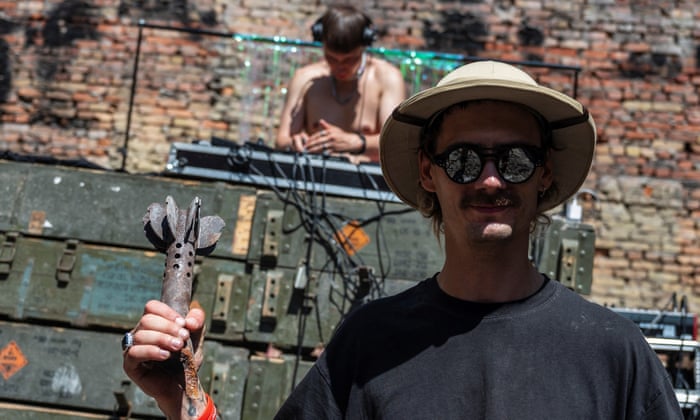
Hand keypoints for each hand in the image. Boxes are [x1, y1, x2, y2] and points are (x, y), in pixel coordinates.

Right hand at [122, 300, 206, 417]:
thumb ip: (197, 321)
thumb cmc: (186, 360)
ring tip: (178, 347)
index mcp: (153, 324)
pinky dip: (152, 351)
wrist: (184, 386)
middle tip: (184, 337)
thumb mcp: (196, 337)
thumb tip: (189, 319)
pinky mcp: (130, 365)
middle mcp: (140, 333)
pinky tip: (165, 355)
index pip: (151, 307)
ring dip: (163, 339)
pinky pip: (134, 352)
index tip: (183, 323)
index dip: (167, 312)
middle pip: (147, 320)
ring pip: (141, 335)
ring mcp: (133, 348)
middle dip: (168, 327)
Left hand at [304, 119, 362, 154]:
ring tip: (307, 152)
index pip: (317, 135)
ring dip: (313, 150)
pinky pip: (326, 152)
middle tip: (304, 148)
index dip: (311, 139)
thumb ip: (327, 126)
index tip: (306, 142)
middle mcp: (330, 137)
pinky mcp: (335, 149)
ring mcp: (332, 144)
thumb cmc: (343, 136)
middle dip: (310, 145)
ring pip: (320, 147)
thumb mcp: (335, 129)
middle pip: (317, 141)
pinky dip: (320, 154)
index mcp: (330, 131)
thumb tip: (320, 121)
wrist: (352, 142)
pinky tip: (316, 155)